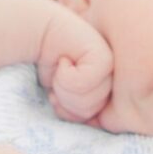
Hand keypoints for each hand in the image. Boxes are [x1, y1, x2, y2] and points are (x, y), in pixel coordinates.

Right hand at [36, 7, 112, 122]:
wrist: (39, 32)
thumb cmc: (50, 66)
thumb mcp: (63, 96)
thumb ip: (79, 111)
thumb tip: (90, 121)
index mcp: (108, 92)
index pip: (93, 121)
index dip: (69, 112)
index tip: (57, 96)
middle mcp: (114, 80)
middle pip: (90, 111)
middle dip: (65, 100)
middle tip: (59, 79)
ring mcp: (112, 68)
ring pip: (88, 101)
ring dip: (63, 88)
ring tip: (62, 68)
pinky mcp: (105, 57)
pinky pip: (83, 83)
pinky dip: (65, 76)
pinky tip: (63, 59)